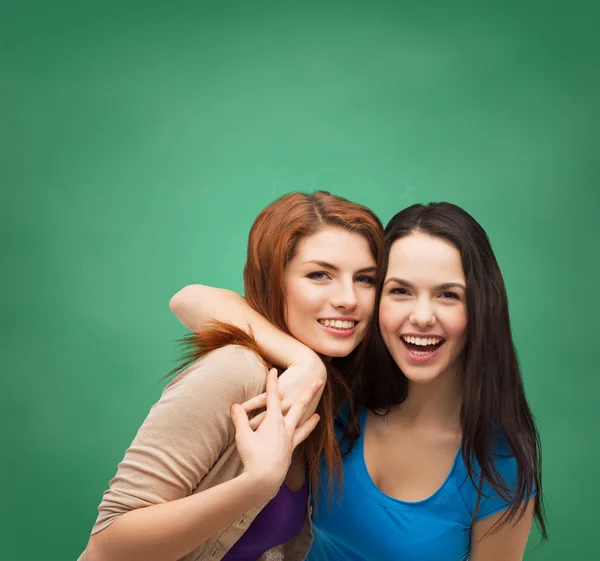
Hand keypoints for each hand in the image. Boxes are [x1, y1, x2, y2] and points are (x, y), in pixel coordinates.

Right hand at [230, 368, 321, 493]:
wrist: (264, 480)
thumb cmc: (252, 456)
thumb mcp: (242, 435)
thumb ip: (240, 419)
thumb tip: (235, 406)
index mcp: (274, 421)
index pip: (272, 396)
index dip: (272, 383)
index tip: (274, 370)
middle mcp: (286, 427)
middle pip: (299, 406)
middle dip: (308, 392)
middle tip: (319, 381)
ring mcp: (290, 440)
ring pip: (303, 424)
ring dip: (310, 419)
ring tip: (318, 415)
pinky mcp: (289, 451)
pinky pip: (299, 440)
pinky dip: (303, 436)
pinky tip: (301, 438)